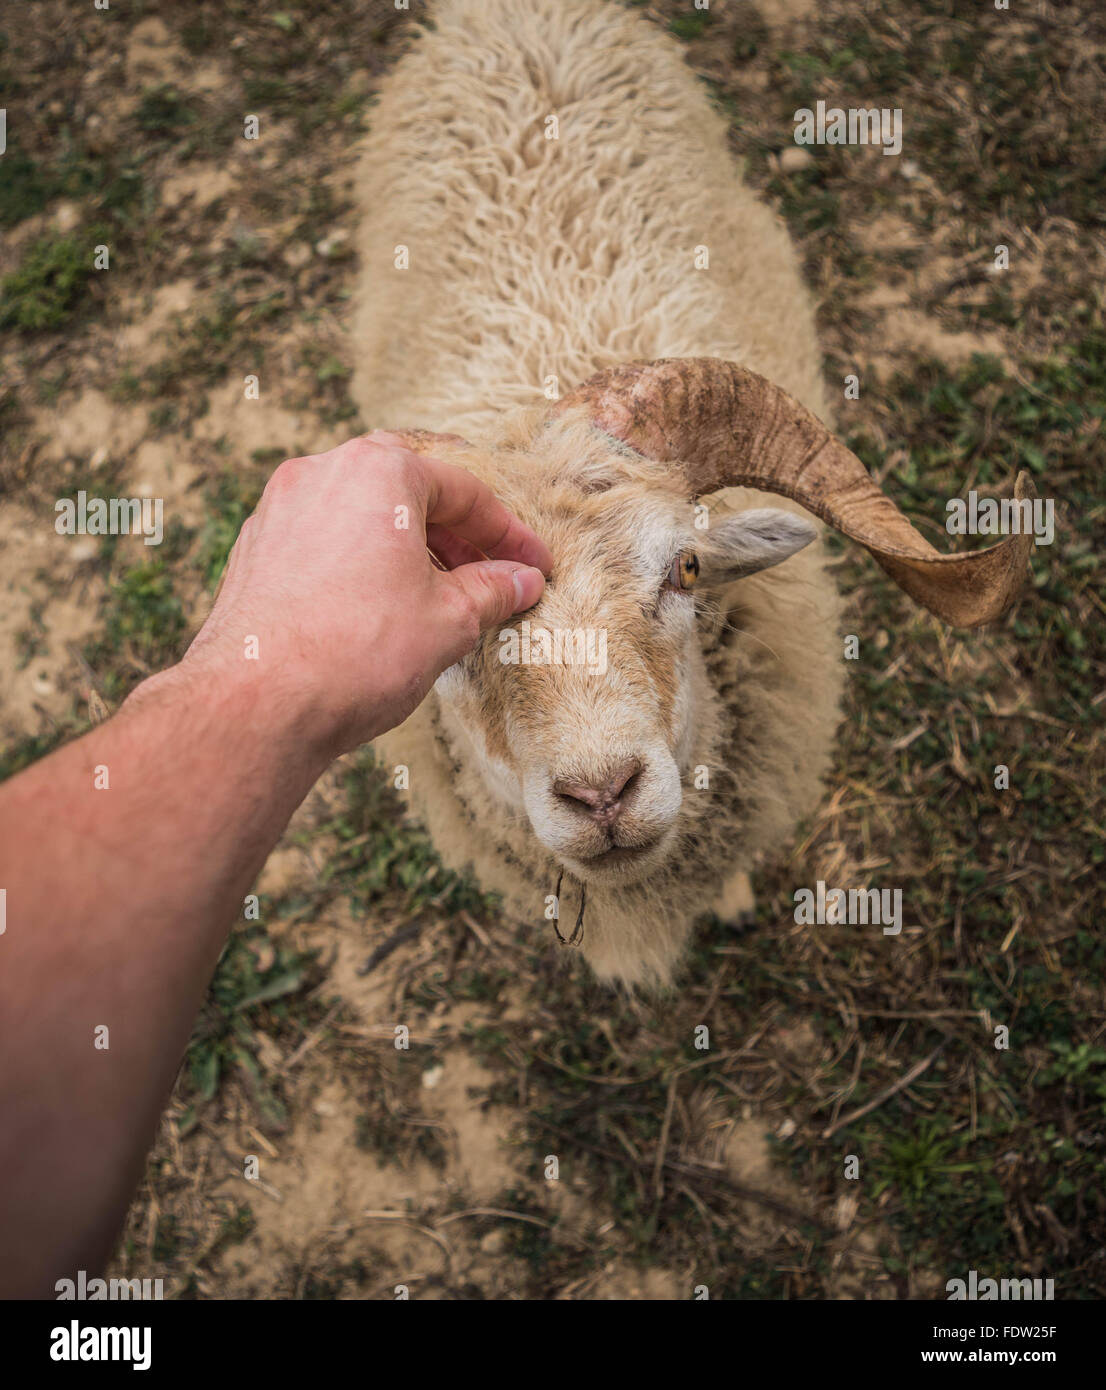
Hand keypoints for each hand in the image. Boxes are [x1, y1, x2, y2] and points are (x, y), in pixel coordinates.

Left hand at [176, 432, 551, 759]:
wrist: (255, 702)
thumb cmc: (357, 651)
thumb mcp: (449, 621)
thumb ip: (492, 591)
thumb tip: (521, 581)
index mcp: (379, 470)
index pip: (464, 492)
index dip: (508, 534)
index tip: (534, 566)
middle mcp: (322, 472)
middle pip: (408, 488)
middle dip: (453, 529)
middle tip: (486, 570)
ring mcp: (279, 509)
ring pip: (361, 512)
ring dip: (405, 545)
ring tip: (437, 593)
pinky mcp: (254, 549)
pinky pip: (324, 539)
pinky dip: (360, 560)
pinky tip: (378, 605)